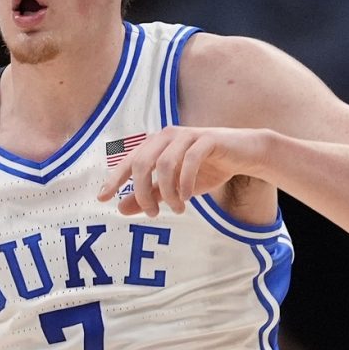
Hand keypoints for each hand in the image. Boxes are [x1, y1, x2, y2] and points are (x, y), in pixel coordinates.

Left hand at [97, 125, 264, 217]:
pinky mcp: (207, 139)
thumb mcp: (174, 188)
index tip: (102, 198)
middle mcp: (167, 136)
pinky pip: (190, 160)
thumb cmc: (208, 169)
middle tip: (153, 214)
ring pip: (164, 164)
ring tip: (178, 209)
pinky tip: (188, 197)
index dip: (114, 179)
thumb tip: (121, 209)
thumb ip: (149, 196)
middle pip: (142, 163)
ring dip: (168, 192)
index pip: (129, 161)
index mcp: (156, 144)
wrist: (245, 155)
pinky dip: (185, 182)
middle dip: (142, 192)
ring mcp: (187, 135)